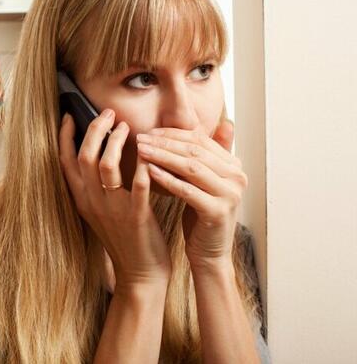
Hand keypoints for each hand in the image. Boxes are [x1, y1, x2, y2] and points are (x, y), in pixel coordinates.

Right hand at [59, 110, 170, 289]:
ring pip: (106, 165)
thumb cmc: (123, 237)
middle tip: (108, 113)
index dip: (65, 136)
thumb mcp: (101, 210)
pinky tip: (150, 153)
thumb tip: (97, 153)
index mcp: (82, 199)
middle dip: (95, 129)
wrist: (139, 274)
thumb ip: (96, 185)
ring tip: (127, 127)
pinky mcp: (136, 217)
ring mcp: (113, 210)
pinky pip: (138, 186)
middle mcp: (92, 202)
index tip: (71, 114)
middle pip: (85, 156)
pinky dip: (144, 166)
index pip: (65, 161)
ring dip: (116, 141)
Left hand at [136, 121, 246, 267]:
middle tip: (140, 138)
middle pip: (195, 151)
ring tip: (140, 150)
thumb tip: (210, 123)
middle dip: (164, 143)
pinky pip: (188, 190)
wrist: (209, 252)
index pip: (200, 139)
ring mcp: (230, 194)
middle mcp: (237, 176)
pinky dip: (167, 179)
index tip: (149, 131)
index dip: (173, 133)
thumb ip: (202, 156)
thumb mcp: (202, 181)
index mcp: (234, 165)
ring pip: (191, 167)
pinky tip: (149, 171)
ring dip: (162, 156)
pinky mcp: (218, 211)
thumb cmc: (201, 214)